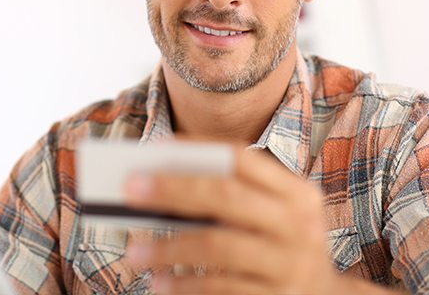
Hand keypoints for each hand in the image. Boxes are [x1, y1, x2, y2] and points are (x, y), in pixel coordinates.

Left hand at [123, 144, 339, 294]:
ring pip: (218, 244)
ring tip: (133, 251)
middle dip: (173, 189)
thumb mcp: (274, 216)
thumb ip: (233, 198)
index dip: (197, 149)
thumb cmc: (281, 247)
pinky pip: (220, 287)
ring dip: (168, 247)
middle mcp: (299, 224)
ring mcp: (291, 264)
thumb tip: (161, 184)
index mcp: (297, 193)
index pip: (243, 158)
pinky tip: (159, 283)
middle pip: (227, 196)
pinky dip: (184, 284)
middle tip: (129, 189)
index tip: (154, 148)